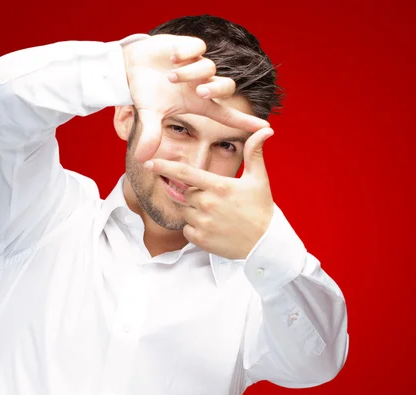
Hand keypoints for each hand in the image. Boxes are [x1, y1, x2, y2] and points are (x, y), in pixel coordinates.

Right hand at [122, 34, 269, 162]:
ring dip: (191, 73)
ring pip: (209, 68)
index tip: (266, 128)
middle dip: (215, 89)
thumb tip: (142, 158)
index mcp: (199, 103)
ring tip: (171, 77)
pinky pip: (199, 48)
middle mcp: (203, 84)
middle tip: (199, 92)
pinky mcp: (190, 47)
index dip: (246, 122)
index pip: (228, 115)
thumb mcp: (150, 115)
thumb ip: (151, 135)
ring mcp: (198, 65)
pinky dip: (187, 53)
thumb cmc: (147, 92)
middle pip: (226, 87)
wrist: (132, 67)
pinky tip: (173, 58)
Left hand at [143, 127, 275, 259]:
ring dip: (196, 212)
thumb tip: (266, 131)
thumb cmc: (261, 209)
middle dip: (197, 194)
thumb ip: (254, 152)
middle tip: (218, 202)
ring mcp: (202, 223)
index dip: (164, 166)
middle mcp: (207, 204)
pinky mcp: (200, 239)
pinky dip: (195, 228)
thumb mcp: (259, 179)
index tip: (149, 162)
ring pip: (186, 211)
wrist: (264, 243)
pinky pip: (187, 229)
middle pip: (187, 193)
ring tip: (218, 216)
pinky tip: (213, 228)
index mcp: (218, 186)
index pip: (185, 173)